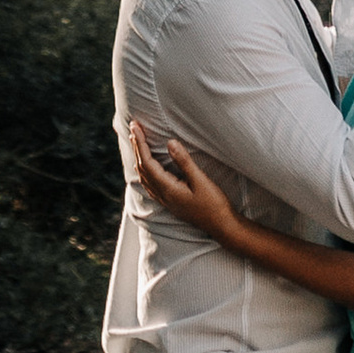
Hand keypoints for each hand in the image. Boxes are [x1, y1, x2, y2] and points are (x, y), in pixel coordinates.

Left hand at [130, 119, 240, 241]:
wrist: (221, 226)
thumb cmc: (213, 203)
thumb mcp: (200, 180)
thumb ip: (184, 161)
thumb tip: (169, 142)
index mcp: (168, 189)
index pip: (148, 163)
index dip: (140, 144)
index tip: (135, 127)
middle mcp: (163, 196)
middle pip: (143, 169)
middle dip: (137, 148)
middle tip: (132, 128)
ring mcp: (166, 201)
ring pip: (145, 177)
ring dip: (139, 158)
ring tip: (136, 143)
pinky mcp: (171, 202)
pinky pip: (150, 184)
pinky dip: (145, 171)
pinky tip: (146, 168)